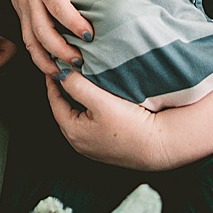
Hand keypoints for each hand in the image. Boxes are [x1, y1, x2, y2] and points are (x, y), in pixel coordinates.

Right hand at [0, 0, 117, 74]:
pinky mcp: (20, 15)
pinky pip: (26, 40)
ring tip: (63, 75)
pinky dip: (37, 56)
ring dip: (45, 60)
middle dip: (59, 50)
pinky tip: (50, 68)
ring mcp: (23, 10)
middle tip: (79, 63)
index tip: (89, 36)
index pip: (58, 8)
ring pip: (30, 41)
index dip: (73, 24)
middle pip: (42, 31)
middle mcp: (31, 0)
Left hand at [45, 71, 173, 170]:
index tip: (54, 66)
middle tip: (66, 72)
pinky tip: (100, 101)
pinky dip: (90, 110)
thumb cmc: (132, 127)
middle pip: (64, 109)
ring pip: (78, 116)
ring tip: (82, 83)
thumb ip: (78, 86)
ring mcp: (92, 146)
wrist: (159, 146)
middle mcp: (79, 142)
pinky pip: (90, 124)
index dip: (53, 81)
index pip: (54, 101)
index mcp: (72, 131)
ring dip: (78, 100)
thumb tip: (61, 74)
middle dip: (64, 91)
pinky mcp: (106, 146)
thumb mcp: (101, 102)